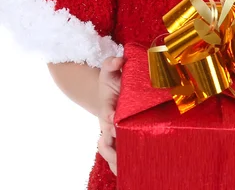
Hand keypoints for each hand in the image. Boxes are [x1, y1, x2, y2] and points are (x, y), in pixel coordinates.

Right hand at [97, 56, 123, 175]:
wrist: (113, 95)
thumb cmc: (113, 83)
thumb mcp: (110, 70)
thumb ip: (112, 63)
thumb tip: (119, 60)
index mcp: (107, 106)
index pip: (106, 112)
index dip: (108, 115)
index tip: (112, 118)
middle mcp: (108, 124)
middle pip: (106, 139)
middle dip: (111, 145)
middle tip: (118, 147)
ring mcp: (113, 135)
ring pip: (111, 152)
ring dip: (116, 160)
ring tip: (123, 168)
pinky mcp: (121, 141)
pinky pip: (118, 157)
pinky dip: (120, 166)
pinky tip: (128, 174)